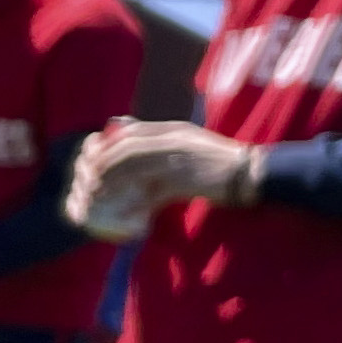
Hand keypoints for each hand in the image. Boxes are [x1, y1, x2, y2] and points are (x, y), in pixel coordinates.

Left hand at [71, 119, 261, 227]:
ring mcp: (179, 158)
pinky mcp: (185, 180)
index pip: (130, 132)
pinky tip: (128, 212)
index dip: (109, 146)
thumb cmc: (221, 164)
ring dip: (113, 181)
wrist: (251, 173)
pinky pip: (153, 191)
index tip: (95, 161)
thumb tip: (139, 163)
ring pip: (134, 166)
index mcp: (174, 129)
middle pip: (127, 147)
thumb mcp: (190, 145)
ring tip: (99, 195)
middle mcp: (173, 139)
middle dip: (104, 163)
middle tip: (90, 180)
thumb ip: (165, 148)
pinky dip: (138, 202)